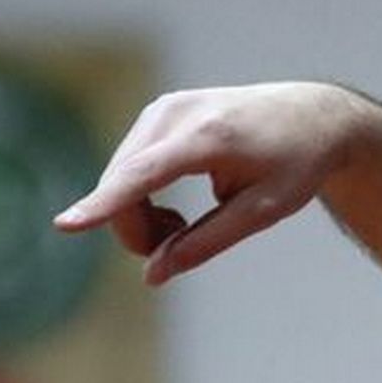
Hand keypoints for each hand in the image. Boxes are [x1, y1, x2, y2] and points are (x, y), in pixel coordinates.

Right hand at [53, 82, 370, 284]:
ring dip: (138, 214)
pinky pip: (128, 166)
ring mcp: (164, 108)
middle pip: (125, 182)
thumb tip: (153, 274)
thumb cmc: (297, 164)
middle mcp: (179, 112)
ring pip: (119, 177)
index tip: (67, 225)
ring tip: (180, 226)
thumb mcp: (266, 210)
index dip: (107, 203)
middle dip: (136, 228)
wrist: (314, 115)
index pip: (146, 173)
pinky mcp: (157, 112)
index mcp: (212, 135)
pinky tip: (172, 209)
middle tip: (174, 247)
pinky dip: (140, 196)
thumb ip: (208, 242)